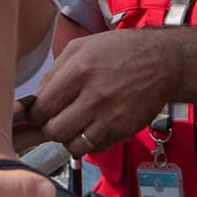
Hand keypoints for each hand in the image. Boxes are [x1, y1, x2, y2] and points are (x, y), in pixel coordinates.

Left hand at [20, 29, 176, 155]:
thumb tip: (33, 102)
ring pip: (72, 146)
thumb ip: (53, 74)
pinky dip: (88, 142)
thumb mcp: (81, 48)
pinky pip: (94, 149)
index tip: (36, 114)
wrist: (164, 63)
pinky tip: (93, 126)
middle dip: (48, 128)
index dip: (33, 114)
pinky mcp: (123, 132)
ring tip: (74, 124)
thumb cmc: (121, 51)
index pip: (41, 108)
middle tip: (53, 120)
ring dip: (68, 138)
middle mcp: (95, 97)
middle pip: (54, 131)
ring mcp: (111, 117)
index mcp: (80, 71)